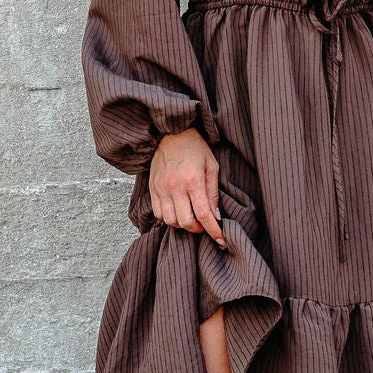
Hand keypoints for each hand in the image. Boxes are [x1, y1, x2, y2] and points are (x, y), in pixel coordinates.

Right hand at [149, 126, 227, 248]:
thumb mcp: (211, 166)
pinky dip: (168, 218)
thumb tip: (216, 216)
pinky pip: (158, 213)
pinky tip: (177, 211)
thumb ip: (213, 192)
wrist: (171, 133)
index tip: (220, 239)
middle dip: (197, 229)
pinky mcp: (152, 188)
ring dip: (182, 224)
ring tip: (190, 217)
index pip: (203, 214)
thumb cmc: (195, 148)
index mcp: (193, 180)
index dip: (213, 230)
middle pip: (185, 222)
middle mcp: (175, 187)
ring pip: (170, 221)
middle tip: (204, 224)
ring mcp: (161, 188)